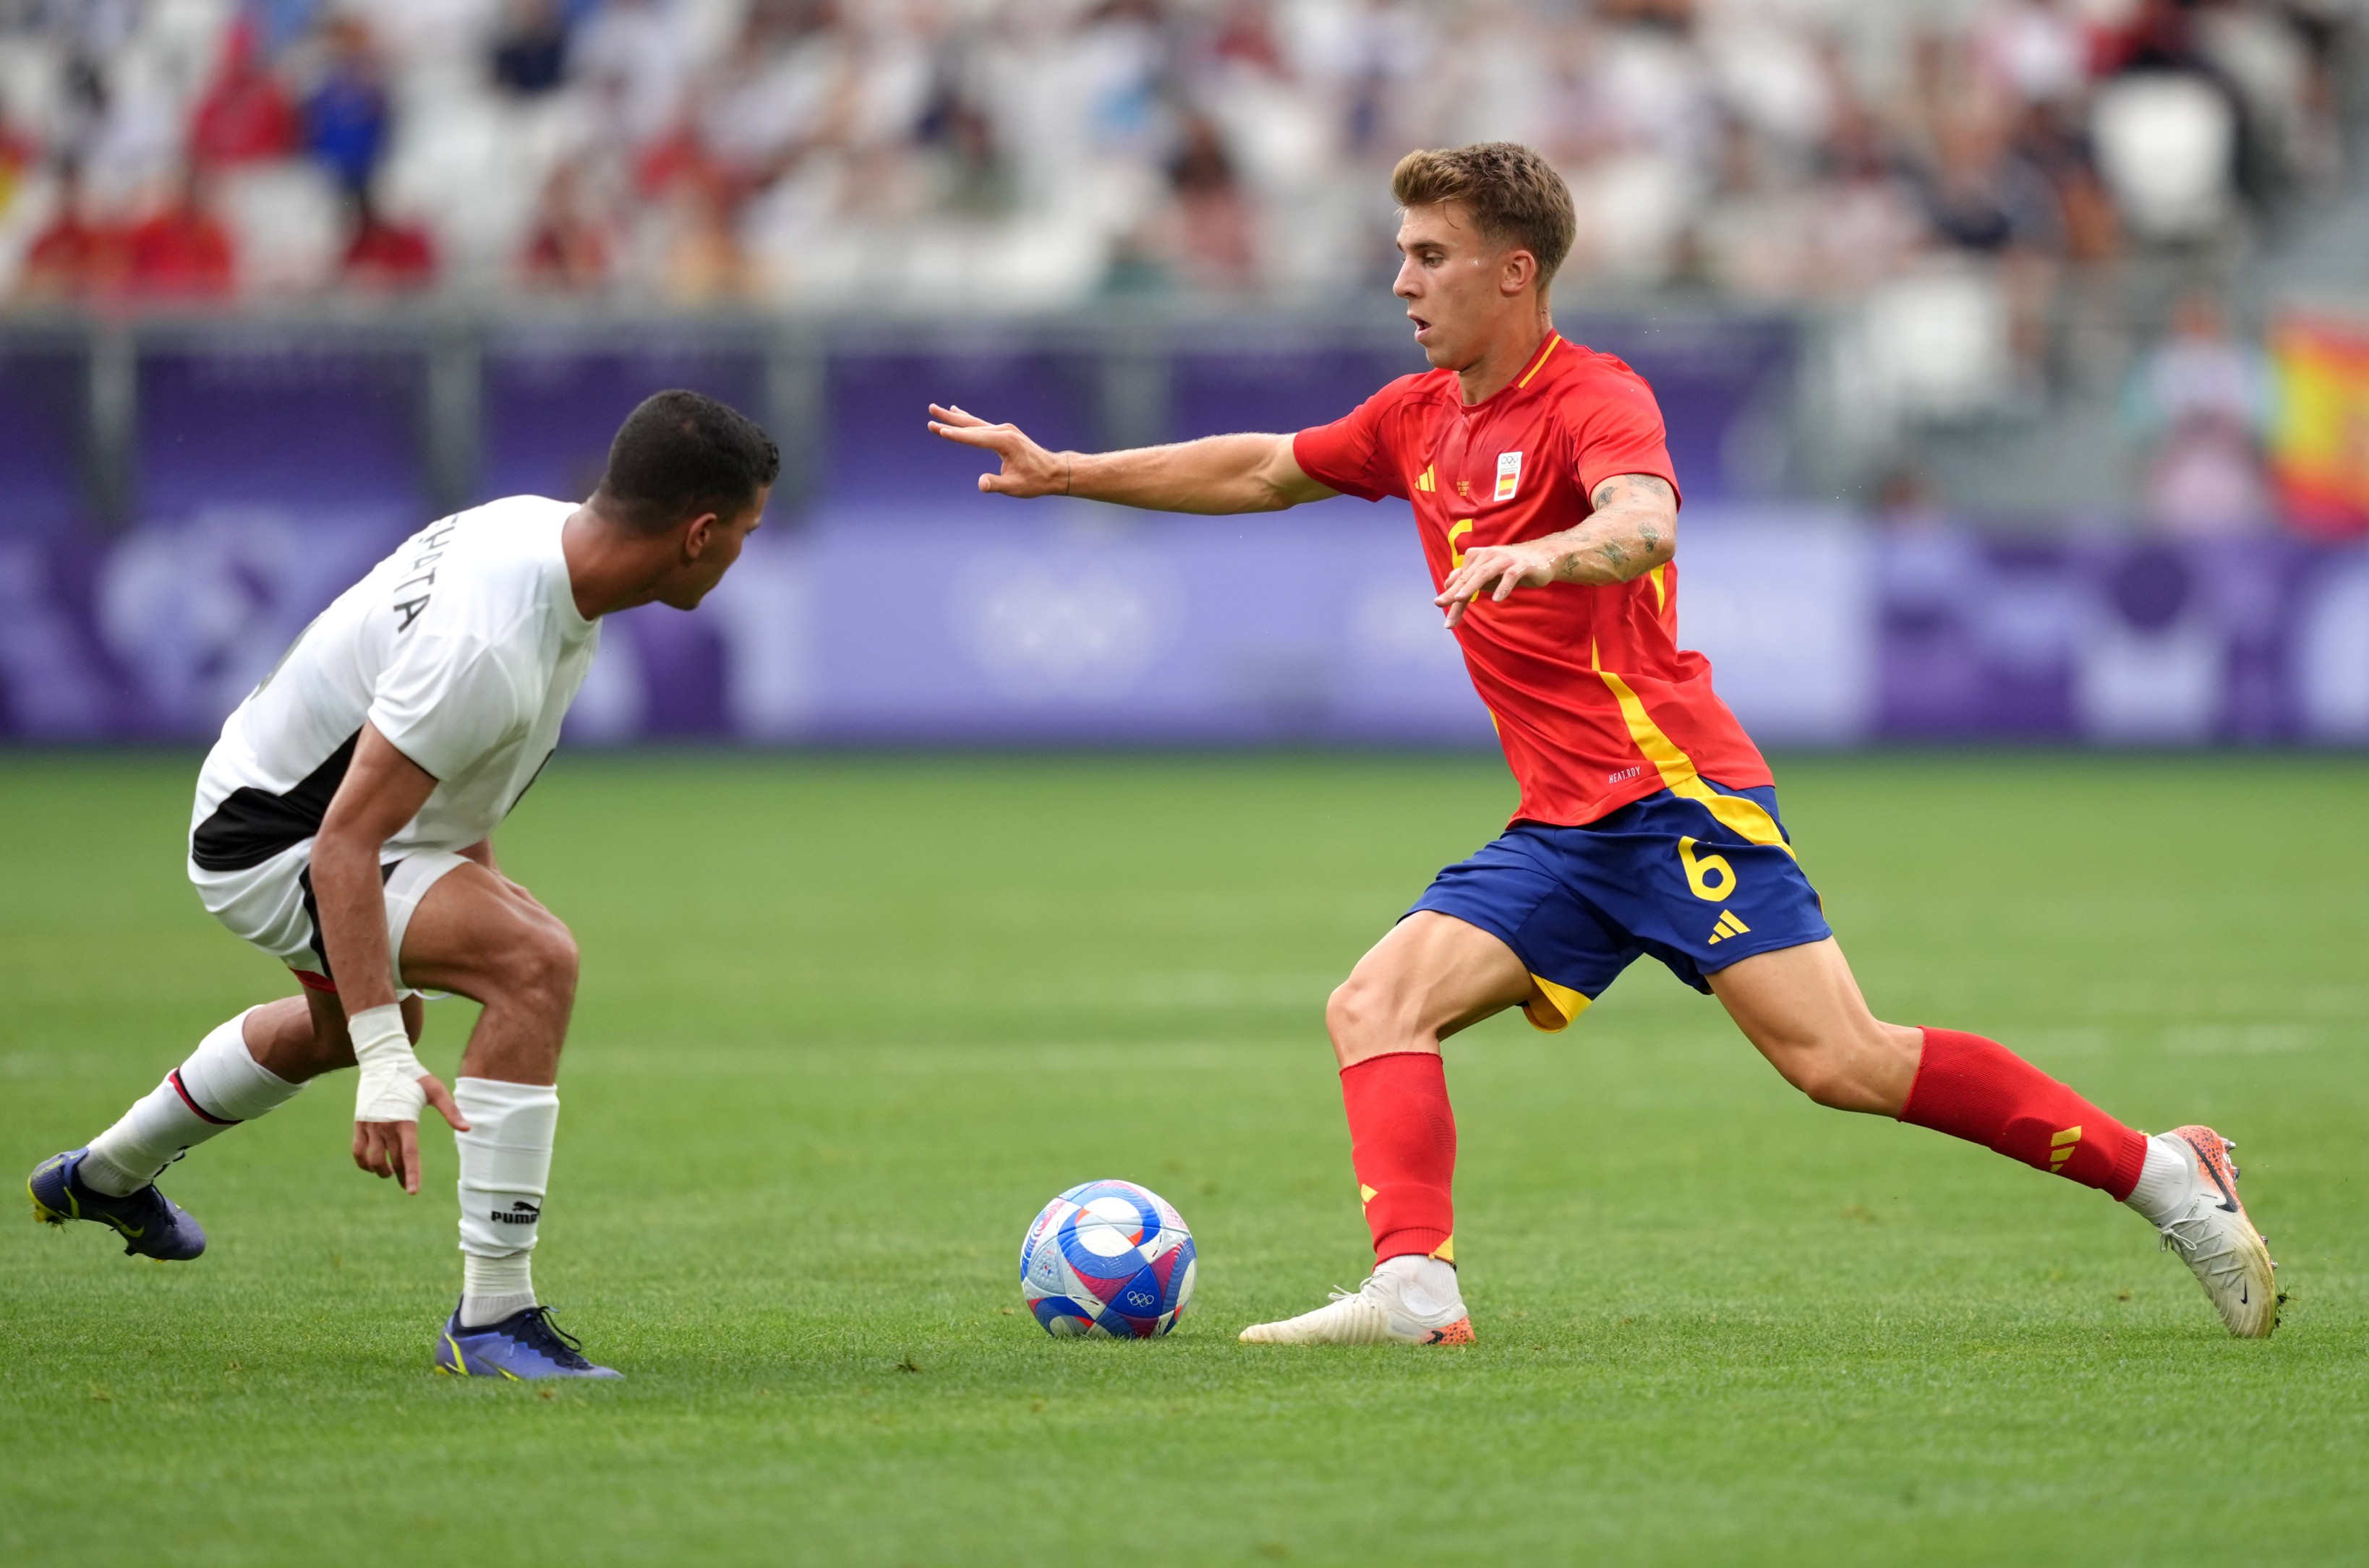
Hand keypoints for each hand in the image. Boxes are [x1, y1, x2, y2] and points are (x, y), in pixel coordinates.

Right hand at [352, 1074, 467, 1193]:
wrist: (384, 1061)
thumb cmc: (414, 1077)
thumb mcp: (436, 1090)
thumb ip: (451, 1111)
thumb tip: (467, 1129)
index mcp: (405, 1120)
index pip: (408, 1154)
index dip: (412, 1174)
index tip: (413, 1192)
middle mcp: (385, 1125)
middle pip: (392, 1161)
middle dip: (401, 1177)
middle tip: (409, 1186)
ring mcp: (369, 1125)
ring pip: (372, 1160)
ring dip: (381, 1171)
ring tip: (391, 1173)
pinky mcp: (359, 1123)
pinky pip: (357, 1150)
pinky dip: (363, 1162)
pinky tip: (373, 1165)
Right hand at [926, 404, 1068, 496]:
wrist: (1054, 472)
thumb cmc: (1035, 480)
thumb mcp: (1015, 487)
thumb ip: (996, 484)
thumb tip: (981, 484)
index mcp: (1005, 442)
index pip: (974, 438)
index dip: (956, 435)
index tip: (939, 430)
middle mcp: (1004, 431)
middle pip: (971, 425)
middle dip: (949, 421)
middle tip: (931, 412)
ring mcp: (1005, 429)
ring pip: (974, 422)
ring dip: (955, 417)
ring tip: (937, 409)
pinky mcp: (1005, 432)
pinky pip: (981, 424)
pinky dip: (968, 419)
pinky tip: (957, 412)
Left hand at [1435, 541, 1560, 628]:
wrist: (1543, 558)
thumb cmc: (1511, 568)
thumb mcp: (1487, 575)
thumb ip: (1468, 579)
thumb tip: (1446, 584)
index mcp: (1477, 558)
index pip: (1461, 580)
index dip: (1450, 596)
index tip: (1442, 614)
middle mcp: (1488, 556)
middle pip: (1469, 577)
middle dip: (1453, 592)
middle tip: (1440, 604)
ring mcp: (1505, 559)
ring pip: (1485, 572)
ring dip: (1471, 585)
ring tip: (1459, 598)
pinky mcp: (1522, 565)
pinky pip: (1511, 576)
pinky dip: (1503, 587)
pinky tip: (1497, 600)